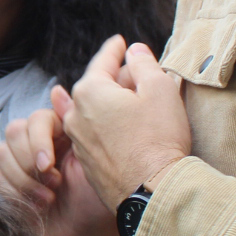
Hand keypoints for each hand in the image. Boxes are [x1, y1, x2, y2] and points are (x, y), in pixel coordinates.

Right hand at [0, 91, 124, 235]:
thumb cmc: (102, 201)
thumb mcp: (95, 162)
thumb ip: (77, 124)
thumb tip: (57, 90)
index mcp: (62, 134)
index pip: (36, 118)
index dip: (37, 139)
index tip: (49, 165)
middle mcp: (40, 145)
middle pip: (13, 132)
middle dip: (29, 161)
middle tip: (52, 183)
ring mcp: (24, 166)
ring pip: (0, 152)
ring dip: (22, 179)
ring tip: (48, 198)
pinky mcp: (11, 188)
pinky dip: (15, 193)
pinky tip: (38, 207)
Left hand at [60, 36, 190, 208]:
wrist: (152, 193)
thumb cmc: (158, 138)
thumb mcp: (160, 89)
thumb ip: (144, 63)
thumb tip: (134, 51)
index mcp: (90, 91)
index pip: (103, 61)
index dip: (115, 49)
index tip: (120, 41)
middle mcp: (76, 115)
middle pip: (97, 87)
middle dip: (114, 78)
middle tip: (134, 73)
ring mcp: (79, 141)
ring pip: (94, 112)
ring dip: (110, 105)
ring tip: (131, 103)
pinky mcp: (87, 164)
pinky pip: (96, 136)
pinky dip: (107, 128)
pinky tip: (121, 130)